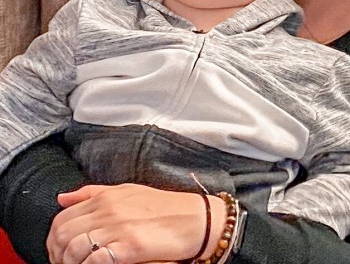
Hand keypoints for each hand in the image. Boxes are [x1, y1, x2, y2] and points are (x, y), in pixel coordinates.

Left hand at [46, 184, 219, 263]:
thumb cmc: (166, 208)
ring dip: (71, 263)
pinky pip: (94, 261)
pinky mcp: (130, 246)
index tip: (59, 252)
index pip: (62, 218)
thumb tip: (62, 199)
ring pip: (74, 249)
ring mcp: (119, 228)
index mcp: (106, 197)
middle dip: (57, 255)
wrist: (197, 220)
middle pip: (63, 234)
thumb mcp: (128, 191)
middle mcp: (109, 210)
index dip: (54, 240)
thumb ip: (93, 194)